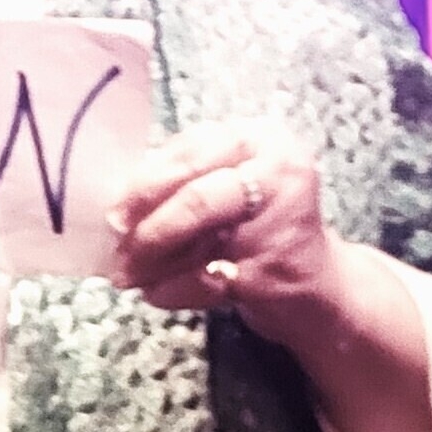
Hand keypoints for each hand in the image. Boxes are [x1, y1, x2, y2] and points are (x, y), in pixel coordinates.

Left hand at [109, 121, 335, 340]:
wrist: (317, 281)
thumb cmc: (257, 222)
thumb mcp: (228, 181)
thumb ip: (182, 177)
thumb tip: (118, 204)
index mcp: (260, 139)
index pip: (189, 155)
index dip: (144, 186)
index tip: (114, 213)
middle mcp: (279, 175)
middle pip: (196, 198)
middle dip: (148, 227)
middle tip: (117, 247)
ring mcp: (282, 225)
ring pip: (199, 243)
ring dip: (152, 264)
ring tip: (127, 275)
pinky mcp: (277, 272)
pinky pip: (208, 280)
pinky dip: (173, 290)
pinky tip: (155, 292)